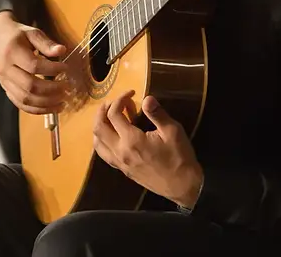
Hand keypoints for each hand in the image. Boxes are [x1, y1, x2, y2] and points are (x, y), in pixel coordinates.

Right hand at [0, 11, 69, 114]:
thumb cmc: (18, 36)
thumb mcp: (32, 33)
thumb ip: (46, 43)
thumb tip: (62, 50)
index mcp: (12, 52)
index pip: (33, 66)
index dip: (52, 69)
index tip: (65, 68)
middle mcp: (6, 69)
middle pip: (30, 86)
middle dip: (52, 90)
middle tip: (67, 87)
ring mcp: (5, 82)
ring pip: (26, 99)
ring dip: (47, 104)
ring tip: (63, 101)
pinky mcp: (7, 90)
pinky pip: (21, 105)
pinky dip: (38, 110)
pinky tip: (52, 107)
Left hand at [93, 90, 203, 208]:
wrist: (183, 187)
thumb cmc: (179, 157)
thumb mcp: (172, 131)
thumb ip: (157, 113)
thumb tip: (146, 98)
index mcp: (131, 140)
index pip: (113, 114)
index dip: (120, 99)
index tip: (131, 93)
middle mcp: (120, 151)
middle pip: (98, 127)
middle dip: (103, 110)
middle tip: (114, 102)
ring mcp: (119, 162)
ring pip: (97, 142)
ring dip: (99, 125)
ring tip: (110, 116)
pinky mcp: (122, 170)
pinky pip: (104, 153)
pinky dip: (102, 140)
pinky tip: (113, 135)